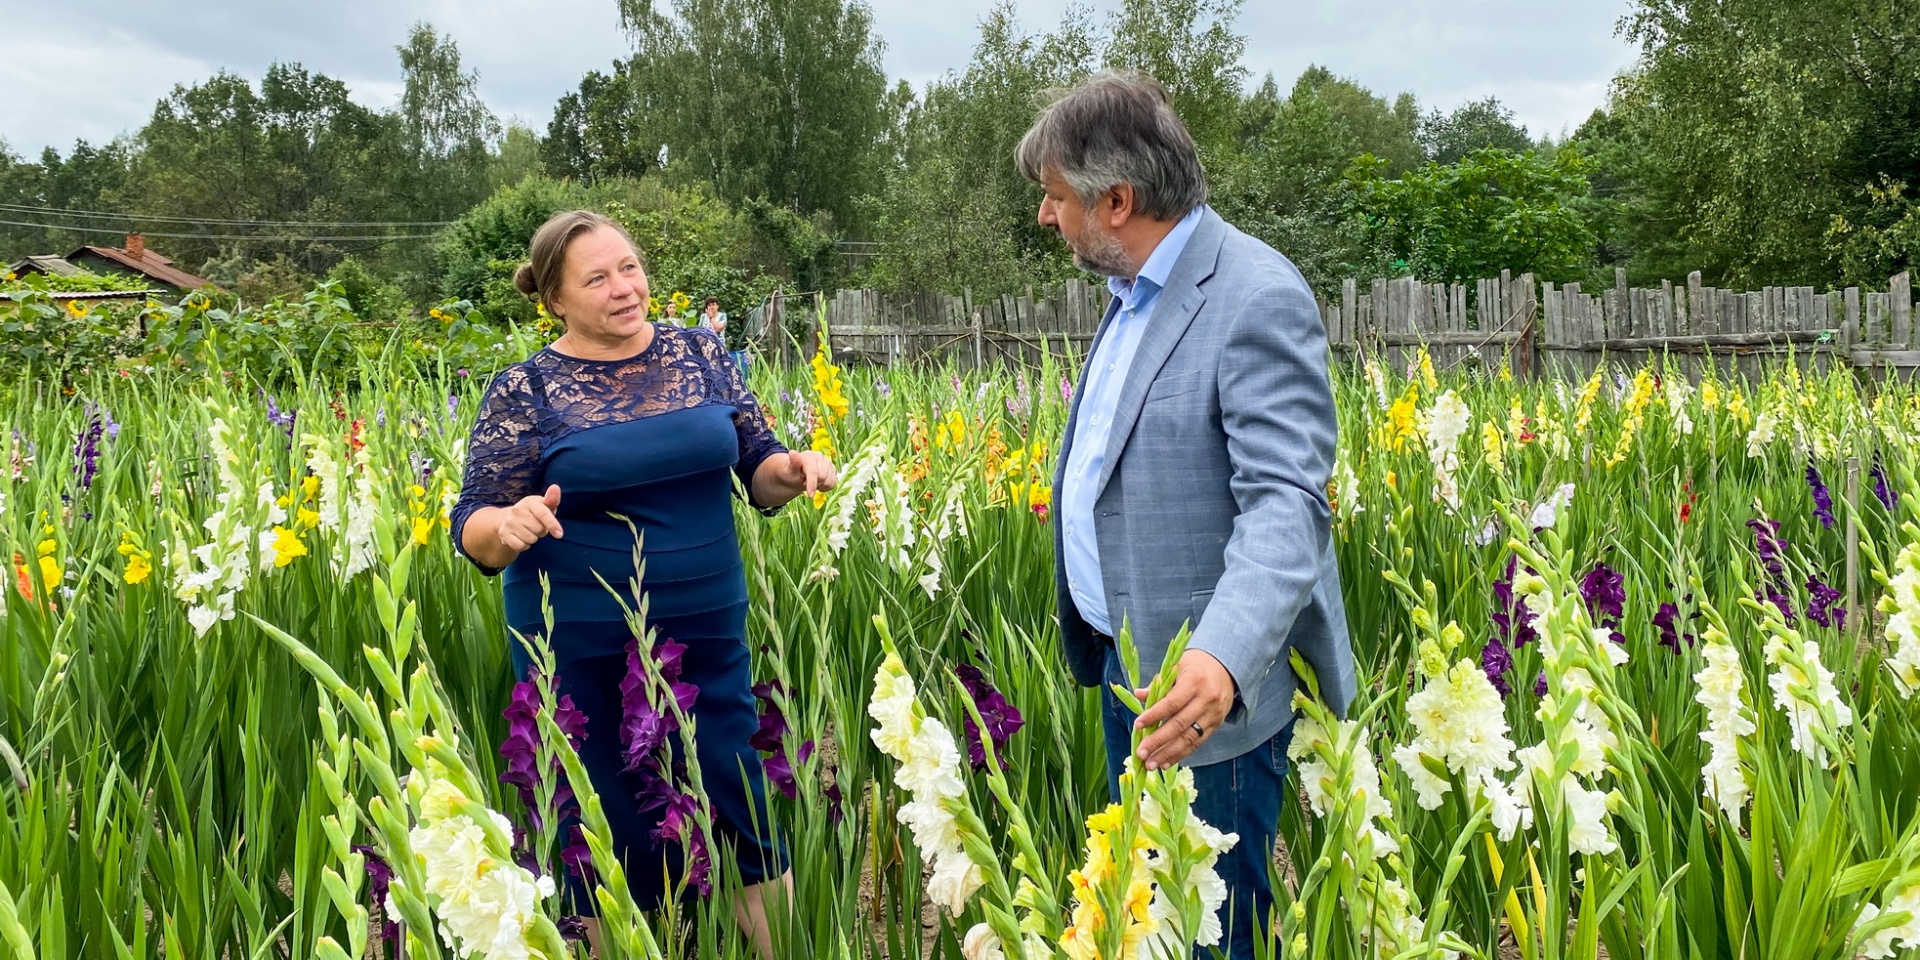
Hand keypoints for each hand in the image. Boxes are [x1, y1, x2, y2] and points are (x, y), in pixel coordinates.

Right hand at [498, 485, 563, 553]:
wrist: (510, 519)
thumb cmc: (535, 513)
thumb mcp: (545, 505)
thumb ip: (552, 499)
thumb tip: (555, 487)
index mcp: (530, 502)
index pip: (543, 514)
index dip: (552, 524)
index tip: (560, 534)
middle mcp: (517, 510)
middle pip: (539, 530)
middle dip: (542, 531)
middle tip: (536, 526)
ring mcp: (509, 521)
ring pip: (531, 539)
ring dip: (533, 538)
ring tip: (528, 530)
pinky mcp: (504, 533)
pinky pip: (521, 546)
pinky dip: (524, 545)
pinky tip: (522, 538)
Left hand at [778, 450, 837, 496]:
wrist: (796, 474)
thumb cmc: (792, 472)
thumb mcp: (789, 469)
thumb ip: (793, 462)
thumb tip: (792, 452)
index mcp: (809, 455)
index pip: (813, 471)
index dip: (812, 484)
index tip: (810, 495)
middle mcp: (820, 456)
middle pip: (822, 477)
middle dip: (814, 484)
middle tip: (804, 482)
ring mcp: (827, 462)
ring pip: (829, 481)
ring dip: (819, 486)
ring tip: (811, 483)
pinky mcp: (832, 468)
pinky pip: (833, 483)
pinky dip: (825, 487)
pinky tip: (818, 484)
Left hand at [1132, 649, 1237, 770]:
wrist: (1226, 667)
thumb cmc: (1196, 665)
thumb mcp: (1177, 666)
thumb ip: (1159, 683)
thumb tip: (1137, 695)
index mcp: (1194, 681)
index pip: (1172, 703)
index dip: (1154, 715)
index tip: (1137, 725)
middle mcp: (1206, 699)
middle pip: (1179, 724)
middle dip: (1158, 741)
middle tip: (1141, 753)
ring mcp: (1213, 714)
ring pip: (1189, 738)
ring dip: (1168, 754)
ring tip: (1151, 764)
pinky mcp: (1216, 724)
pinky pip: (1198, 743)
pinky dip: (1181, 754)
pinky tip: (1166, 762)